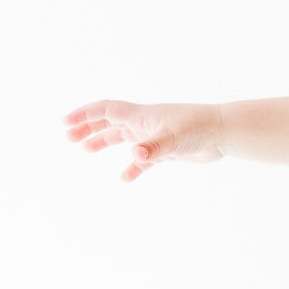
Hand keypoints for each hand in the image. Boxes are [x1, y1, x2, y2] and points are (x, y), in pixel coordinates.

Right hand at [61, 100, 227, 181]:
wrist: (223, 134)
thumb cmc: (199, 128)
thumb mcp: (174, 138)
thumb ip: (153, 148)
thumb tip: (135, 155)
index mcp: (141, 115)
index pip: (105, 110)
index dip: (84, 115)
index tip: (65, 123)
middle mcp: (144, 124)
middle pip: (109, 123)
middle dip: (88, 128)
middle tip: (69, 138)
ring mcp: (154, 137)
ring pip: (123, 139)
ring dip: (104, 142)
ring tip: (86, 150)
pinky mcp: (166, 151)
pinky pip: (144, 159)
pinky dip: (133, 167)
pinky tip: (125, 177)